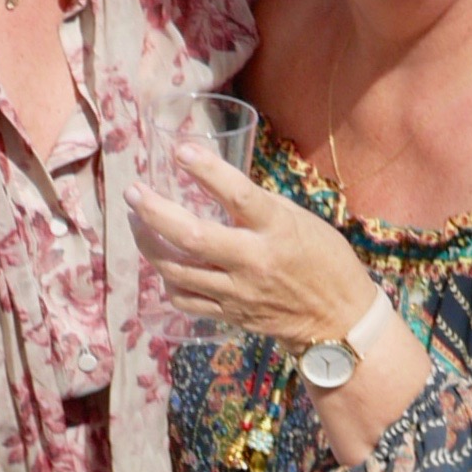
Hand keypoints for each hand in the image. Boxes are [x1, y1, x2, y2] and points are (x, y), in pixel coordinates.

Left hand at [128, 151, 377, 344]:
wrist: (338, 319)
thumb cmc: (324, 260)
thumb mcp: (299, 221)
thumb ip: (258, 206)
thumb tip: (216, 185)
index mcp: (277, 229)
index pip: (238, 195)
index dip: (207, 170)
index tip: (180, 151)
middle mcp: (253, 261)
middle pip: (191, 237)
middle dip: (154, 212)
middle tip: (133, 193)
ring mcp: (237, 292)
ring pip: (177, 270)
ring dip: (148, 244)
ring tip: (136, 223)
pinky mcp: (229, 314)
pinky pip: (185, 298)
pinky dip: (167, 279)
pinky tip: (163, 263)